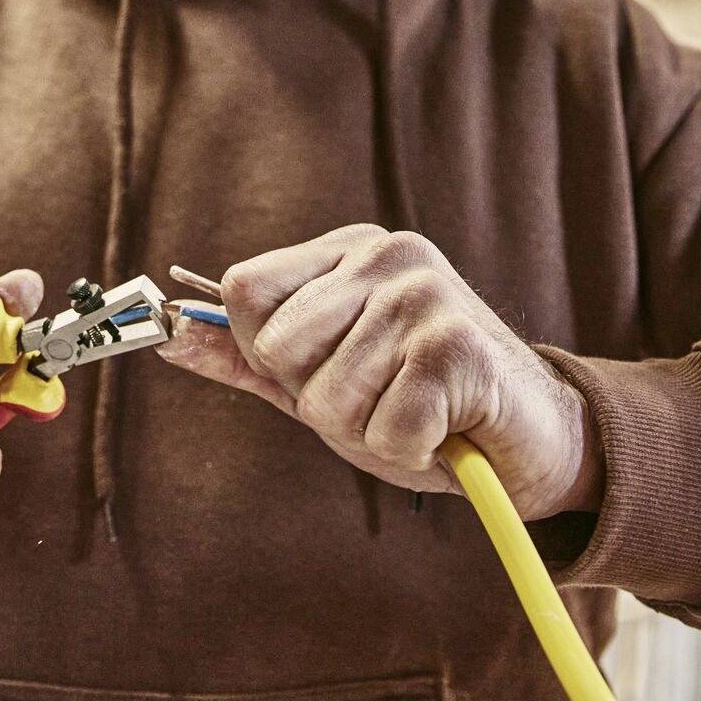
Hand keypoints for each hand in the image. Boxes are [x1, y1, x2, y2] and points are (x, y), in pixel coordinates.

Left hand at [157, 224, 601, 519]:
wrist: (535, 443)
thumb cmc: (423, 408)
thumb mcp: (323, 381)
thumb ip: (245, 358)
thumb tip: (165, 335)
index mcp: (349, 250)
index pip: (244, 291)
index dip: (267, 353)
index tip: (322, 370)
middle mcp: (387, 254)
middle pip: (276, 346)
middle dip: (317, 399)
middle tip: (381, 397)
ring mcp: (425, 294)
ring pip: (326, 398)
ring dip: (369, 430)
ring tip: (417, 413)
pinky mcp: (457, 347)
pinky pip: (381, 430)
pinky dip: (409, 450)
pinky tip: (446, 429)